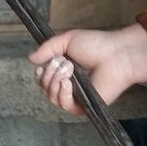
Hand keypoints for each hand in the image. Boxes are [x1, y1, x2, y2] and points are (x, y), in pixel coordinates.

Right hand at [28, 23, 146, 115]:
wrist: (115, 55)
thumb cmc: (96, 45)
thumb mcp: (68, 40)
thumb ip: (48, 48)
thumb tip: (30, 58)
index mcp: (63, 71)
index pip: (42, 80)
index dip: (40, 75)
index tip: (42, 67)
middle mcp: (67, 86)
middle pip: (44, 89)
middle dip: (49, 74)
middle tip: (65, 63)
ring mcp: (75, 97)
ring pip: (52, 97)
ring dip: (56, 81)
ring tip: (70, 69)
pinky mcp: (83, 106)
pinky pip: (64, 106)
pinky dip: (62, 94)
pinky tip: (68, 83)